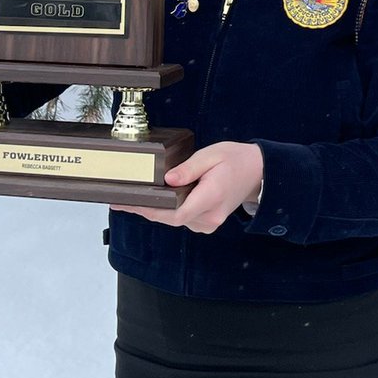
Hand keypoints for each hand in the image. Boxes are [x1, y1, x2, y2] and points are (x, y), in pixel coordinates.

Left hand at [110, 141, 263, 233]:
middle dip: (145, 210)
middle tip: (119, 202)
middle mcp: (209, 217)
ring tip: (132, 200)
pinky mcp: (207, 222)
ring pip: (175, 219)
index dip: (150, 210)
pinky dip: (168, 210)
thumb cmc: (235, 159)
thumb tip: (167, 179)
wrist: (257, 172)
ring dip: (156, 210)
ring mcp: (209, 223)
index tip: (129, 204)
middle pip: (171, 218)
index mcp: (210, 198)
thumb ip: (189, 168)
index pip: (175, 213)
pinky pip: (182, 218)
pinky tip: (155, 200)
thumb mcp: (211, 155)